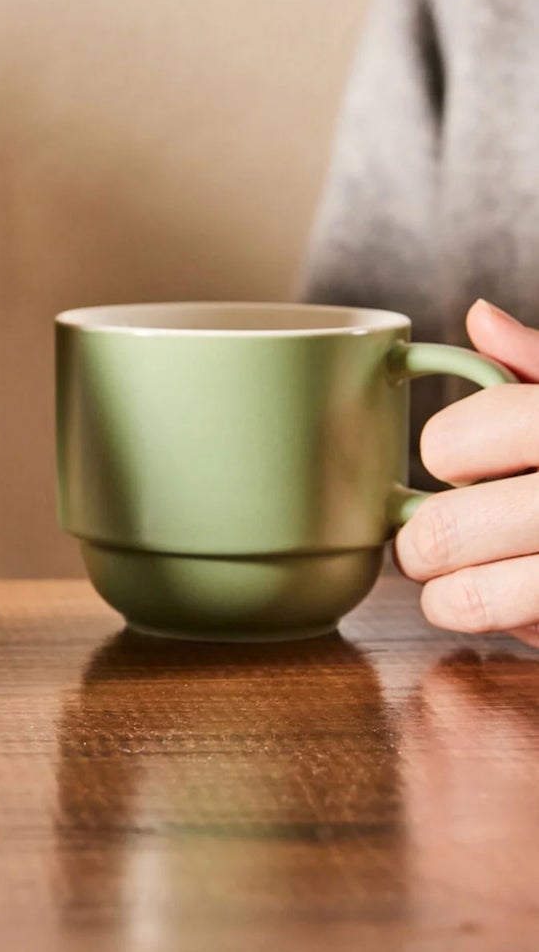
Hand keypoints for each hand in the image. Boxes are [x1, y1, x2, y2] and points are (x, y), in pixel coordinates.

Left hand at [393, 300, 538, 645]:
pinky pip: (534, 634)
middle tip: (431, 541)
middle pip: (443, 529)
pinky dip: (520, 628)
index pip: (451, 444)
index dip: (448, 452)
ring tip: (458, 586)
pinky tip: (532, 606)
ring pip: (473, 599)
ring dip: (451, 598)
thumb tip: (482, 318)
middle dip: (423, 541)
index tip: (460, 458)